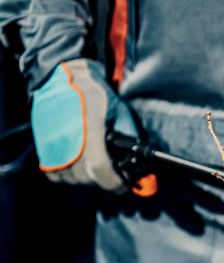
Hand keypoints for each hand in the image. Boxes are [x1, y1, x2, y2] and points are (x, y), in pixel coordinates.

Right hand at [31, 58, 154, 194]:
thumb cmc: (96, 95)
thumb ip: (131, 138)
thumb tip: (142, 162)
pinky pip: (54, 173)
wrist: (62, 79)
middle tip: (111, 172)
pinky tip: (77, 165)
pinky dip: (66, 174)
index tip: (124, 184)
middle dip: (102, 179)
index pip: (101, 170)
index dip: (116, 183)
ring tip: (94, 167)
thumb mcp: (121, 113)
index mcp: (92, 132)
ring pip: (71, 178)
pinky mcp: (43, 145)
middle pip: (87, 179)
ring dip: (85, 178)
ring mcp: (53, 145)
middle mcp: (70, 142)